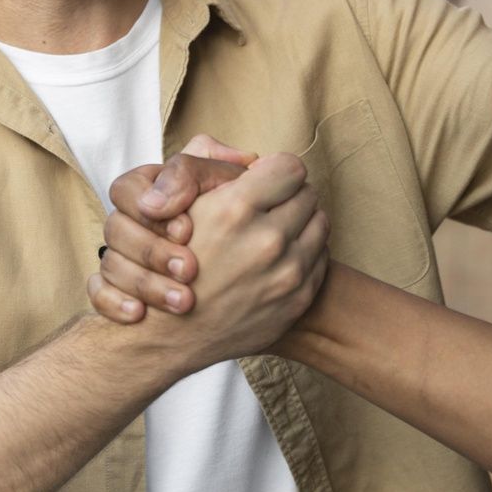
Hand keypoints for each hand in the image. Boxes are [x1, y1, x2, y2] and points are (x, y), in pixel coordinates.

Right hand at [87, 153, 327, 372]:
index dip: (275, 172)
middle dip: (288, 197)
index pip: (291, 167)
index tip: (263, 183)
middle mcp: (267, 241)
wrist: (170, 332)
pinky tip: (278, 258)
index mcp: (236, 208)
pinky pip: (321, 259)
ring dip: (300, 223)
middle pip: (308, 195)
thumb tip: (257, 159)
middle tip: (267, 208)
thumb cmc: (170, 259)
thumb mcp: (181, 202)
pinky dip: (304, 253)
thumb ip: (214, 166)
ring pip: (320, 224)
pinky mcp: (298, 300)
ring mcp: (286, 274)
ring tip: (273, 231)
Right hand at [91, 136, 257, 318]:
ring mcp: (121, 255)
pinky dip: (113, 302)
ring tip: (184, 302)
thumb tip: (196, 180)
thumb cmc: (233, 217)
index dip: (151, 206)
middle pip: (115, 227)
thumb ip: (209, 170)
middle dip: (153, 251)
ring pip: (109, 263)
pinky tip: (138, 314)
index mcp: (152, 189)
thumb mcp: (226, 186)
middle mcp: (132, 220)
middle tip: (190, 269)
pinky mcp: (114, 287)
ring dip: (145, 283)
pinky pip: (97, 292)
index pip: (127, 187)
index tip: (187, 230)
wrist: (239, 273)